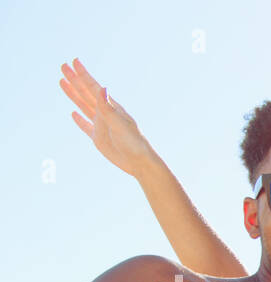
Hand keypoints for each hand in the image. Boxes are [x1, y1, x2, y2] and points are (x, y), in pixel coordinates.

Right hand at [59, 59, 154, 178]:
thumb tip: (101, 88)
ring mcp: (101, 125)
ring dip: (73, 94)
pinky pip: (85, 126)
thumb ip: (108, 108)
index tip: (74, 61)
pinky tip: (73, 113)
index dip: (83, 75)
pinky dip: (79, 120)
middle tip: (64, 66)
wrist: (140, 162)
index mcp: (110, 108)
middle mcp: (105, 114)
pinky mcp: (98, 138)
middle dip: (74, 80)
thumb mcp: (120, 124)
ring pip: (83, 106)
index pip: (93, 87)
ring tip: (63, 82)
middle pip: (85, 93)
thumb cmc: (134, 142)